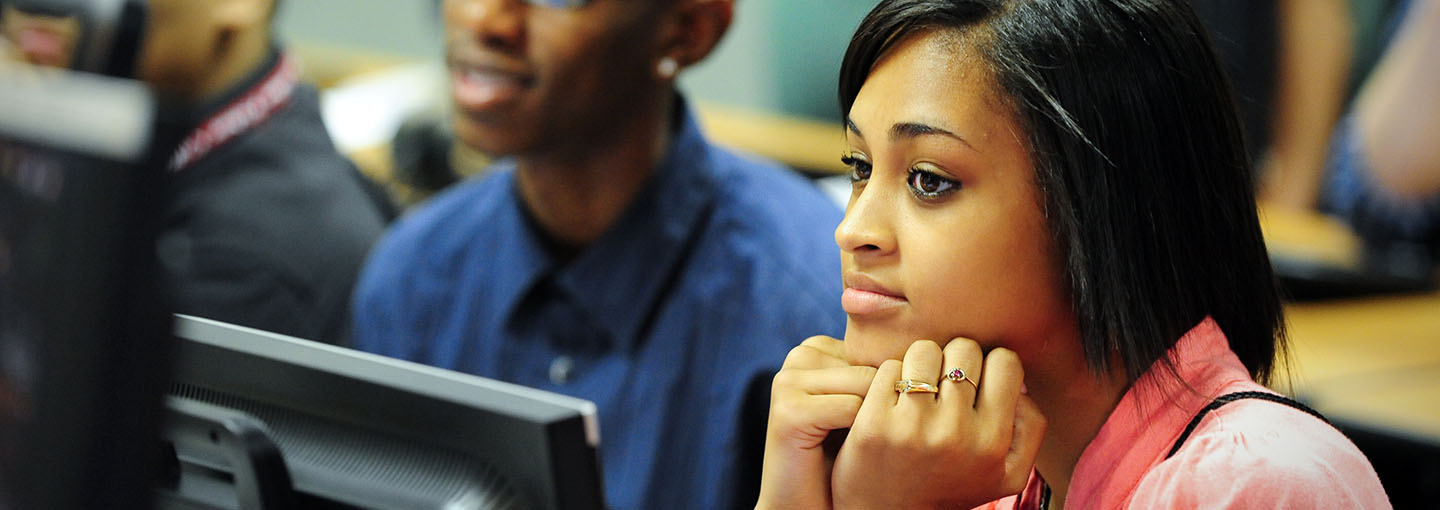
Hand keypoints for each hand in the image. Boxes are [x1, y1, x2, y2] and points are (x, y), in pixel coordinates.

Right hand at [756, 336, 877, 509]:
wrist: (811, 503)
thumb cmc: (846, 455)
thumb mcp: (866, 404)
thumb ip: (883, 372)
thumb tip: (932, 351)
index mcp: (817, 348)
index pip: (880, 352)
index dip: (890, 392)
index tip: (874, 420)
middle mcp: (799, 357)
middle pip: (875, 367)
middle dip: (884, 405)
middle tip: (864, 436)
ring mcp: (788, 382)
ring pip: (867, 384)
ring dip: (872, 422)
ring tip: (853, 443)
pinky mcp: (788, 411)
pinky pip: (853, 409)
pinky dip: (859, 436)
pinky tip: (843, 451)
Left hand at [831, 338, 1045, 508]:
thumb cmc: (952, 486)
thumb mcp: (1009, 474)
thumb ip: (1031, 427)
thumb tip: (1020, 383)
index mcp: (991, 443)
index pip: (1005, 362)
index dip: (993, 364)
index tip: (979, 380)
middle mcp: (954, 433)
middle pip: (964, 349)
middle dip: (956, 359)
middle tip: (946, 382)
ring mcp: (911, 427)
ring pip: (925, 351)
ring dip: (923, 362)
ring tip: (920, 385)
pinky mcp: (873, 423)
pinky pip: (890, 367)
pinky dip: (893, 376)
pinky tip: (894, 398)